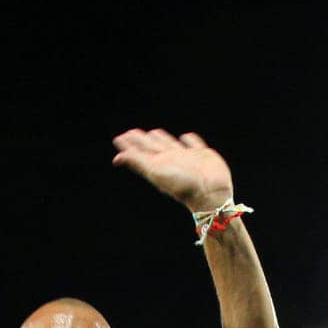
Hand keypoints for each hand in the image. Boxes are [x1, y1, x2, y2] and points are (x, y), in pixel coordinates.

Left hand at [111, 128, 233, 211]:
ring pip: (170, 143)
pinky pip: (194, 144)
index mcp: (158, 163)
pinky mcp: (203, 155)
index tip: (119, 139)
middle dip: (141, 139)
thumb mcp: (155, 172)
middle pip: (152, 145)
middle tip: (132, 133)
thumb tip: (117, 158)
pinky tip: (186, 138)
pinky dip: (189, 140)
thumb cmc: (182, 185)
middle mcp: (171, 159)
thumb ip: (137, 161)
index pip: (139, 150)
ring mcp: (187, 157)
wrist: (210, 193)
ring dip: (161, 138)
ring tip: (154, 134)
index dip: (129, 144)